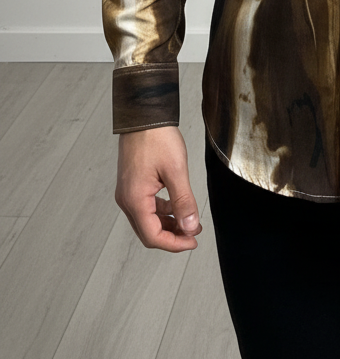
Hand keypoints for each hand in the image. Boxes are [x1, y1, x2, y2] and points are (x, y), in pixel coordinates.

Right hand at [115, 125, 202, 251]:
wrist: (144, 114)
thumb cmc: (156, 137)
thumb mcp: (176, 170)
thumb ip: (183, 202)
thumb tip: (190, 226)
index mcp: (134, 199)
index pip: (153, 236)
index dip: (174, 243)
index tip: (193, 240)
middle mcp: (126, 199)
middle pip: (148, 231)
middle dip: (172, 236)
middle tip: (194, 233)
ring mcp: (127, 192)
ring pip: (147, 220)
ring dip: (168, 224)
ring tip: (189, 221)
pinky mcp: (132, 184)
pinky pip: (146, 206)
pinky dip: (162, 211)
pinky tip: (176, 206)